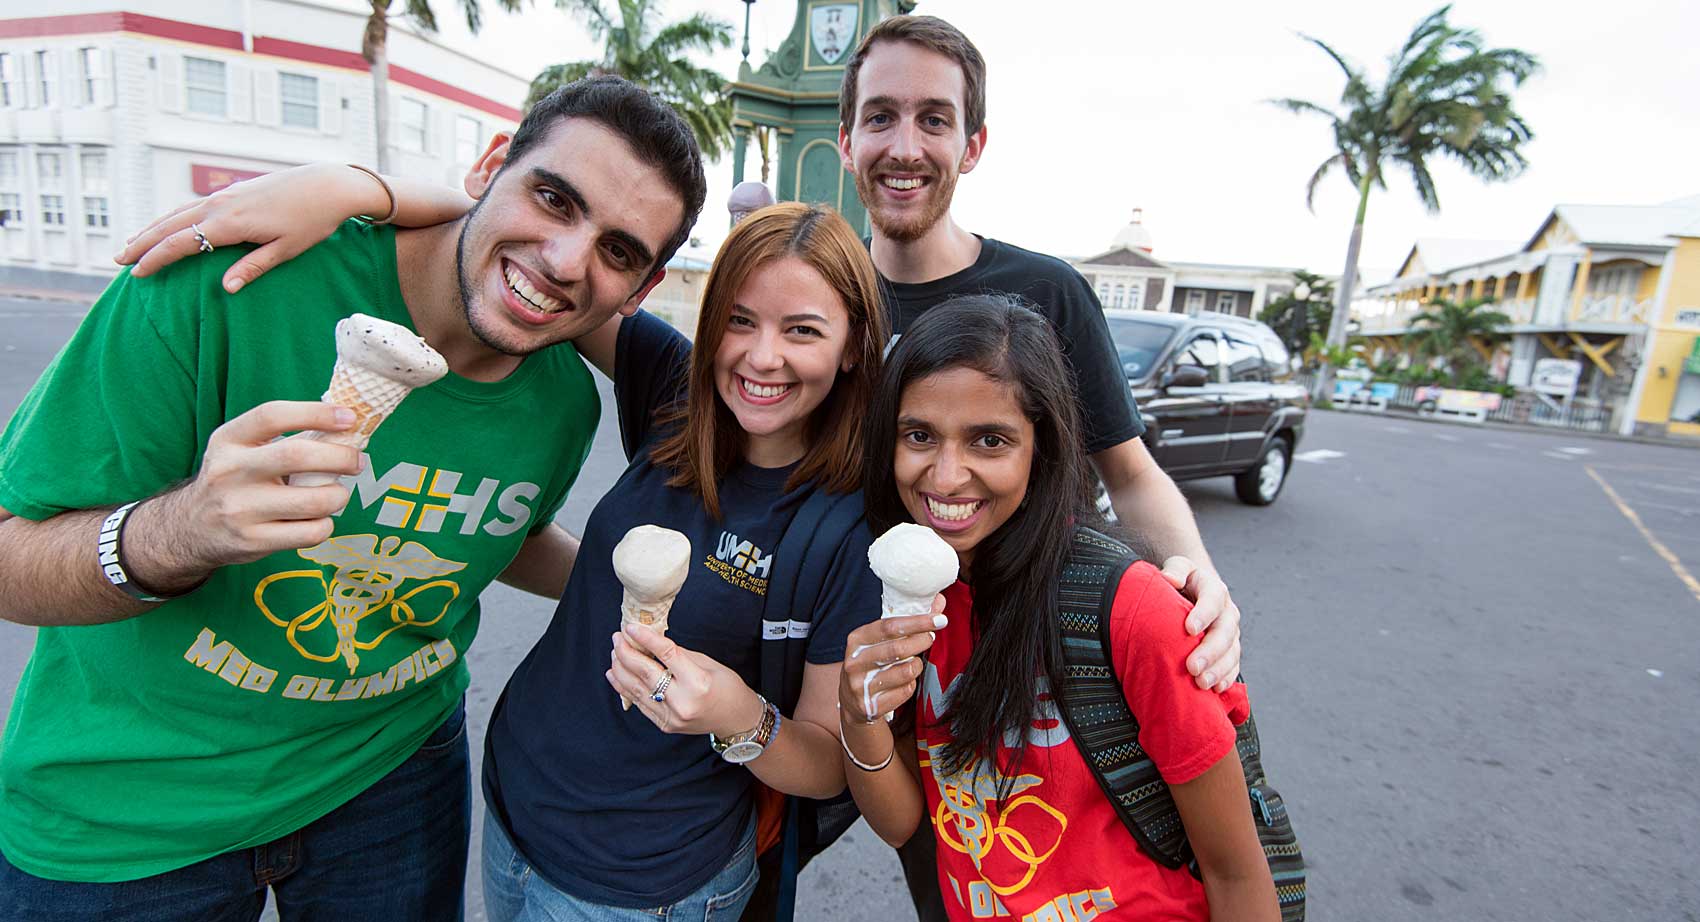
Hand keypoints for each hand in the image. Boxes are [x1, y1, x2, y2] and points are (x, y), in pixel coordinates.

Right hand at [115, 163, 388, 292]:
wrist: (328, 184)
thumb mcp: (286, 249)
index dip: (156, 259)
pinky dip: (173, 217)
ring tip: (132, 243)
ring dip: (153, 228)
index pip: (182, 243)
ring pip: (179, 212)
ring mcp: (225, 195)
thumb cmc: (312, 221)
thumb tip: (226, 289)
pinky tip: (167, 225)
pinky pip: (193, 205)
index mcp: (231, 222)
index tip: (137, 274)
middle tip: (118, 260)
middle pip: (171, 225)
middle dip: (143, 242)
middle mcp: (221, 205)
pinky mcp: (233, 191)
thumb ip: (254, 267)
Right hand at [134, 401, 363, 582]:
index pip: (272, 415)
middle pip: (297, 456)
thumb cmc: (235, 480)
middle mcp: (230, 471)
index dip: (316, 413)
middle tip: (356, 461)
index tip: (349, 418)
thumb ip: (286, 437)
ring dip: (338, 496)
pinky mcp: (253, 541)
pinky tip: (316, 519)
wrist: (191, 528)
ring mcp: (240, 509)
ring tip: (336, 494)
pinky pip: (311, 533)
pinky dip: (325, 525)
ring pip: (314, 501)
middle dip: (340, 457)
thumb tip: (348, 429)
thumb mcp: (242, 449)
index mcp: (229, 439)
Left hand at [608, 623, 761, 736]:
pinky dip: (623, 687)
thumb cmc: (727, 687)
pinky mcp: (664, 724)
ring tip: (615, 652)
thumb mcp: (708, 663)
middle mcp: (682, 701)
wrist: (735, 719)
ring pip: (636, 689)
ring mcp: (671, 716)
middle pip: (645, 672)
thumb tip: (651, 641)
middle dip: (627, 652)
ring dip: (621, 668)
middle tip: (618, 637)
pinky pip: (639, 703)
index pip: (666, 654)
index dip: (646, 639)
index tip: (632, 627)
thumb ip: (678, 654)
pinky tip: (615, 673)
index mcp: (697, 682)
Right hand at [837, 596, 944, 723]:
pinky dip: (911, 685)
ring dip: (917, 666)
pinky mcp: (869, 705)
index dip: (917, 622)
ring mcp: (860, 685)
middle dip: (921, 641)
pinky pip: (905, 692)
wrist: (853, 702)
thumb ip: (909, 622)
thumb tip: (938, 601)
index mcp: (856, 640)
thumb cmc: (872, 664)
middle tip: (931, 637)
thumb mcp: (882, 641)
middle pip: (898, 648)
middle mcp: (854, 662)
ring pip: (905, 671)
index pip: (889, 626)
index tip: (938, 619)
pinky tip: (904, 683)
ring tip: (914, 663)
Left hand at [1161, 556, 1241, 691]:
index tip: (1189, 629)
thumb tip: (1170, 579)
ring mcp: (1231, 633)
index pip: (1213, 599)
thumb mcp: (1178, 567)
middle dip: (1210, 651)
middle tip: (1192, 667)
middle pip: (1225, 632)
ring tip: (1201, 683)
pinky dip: (1226, 678)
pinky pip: (1233, 666)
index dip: (1203, 614)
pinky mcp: (1230, 650)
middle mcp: (1227, 612)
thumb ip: (1175, 569)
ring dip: (1218, 670)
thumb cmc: (1181, 580)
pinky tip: (1215, 690)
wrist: (1194, 591)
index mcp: (1214, 589)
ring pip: (1231, 652)